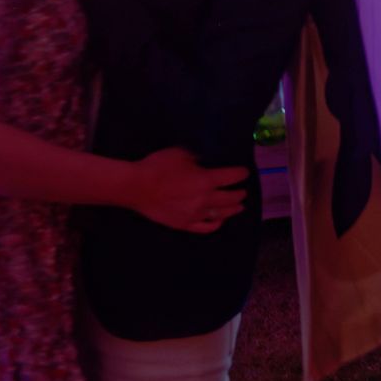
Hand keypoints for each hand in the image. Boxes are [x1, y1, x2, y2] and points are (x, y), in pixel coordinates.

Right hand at [129, 148, 250, 233]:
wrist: (137, 187)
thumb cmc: (158, 166)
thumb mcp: (180, 153)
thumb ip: (195, 158)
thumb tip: (201, 163)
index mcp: (206, 180)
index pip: (231, 177)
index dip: (240, 173)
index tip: (244, 172)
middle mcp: (205, 199)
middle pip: (230, 198)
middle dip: (239, 193)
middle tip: (243, 191)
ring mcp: (195, 214)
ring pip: (221, 214)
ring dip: (232, 210)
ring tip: (239, 207)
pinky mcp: (184, 224)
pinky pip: (205, 228)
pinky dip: (215, 224)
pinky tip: (219, 221)